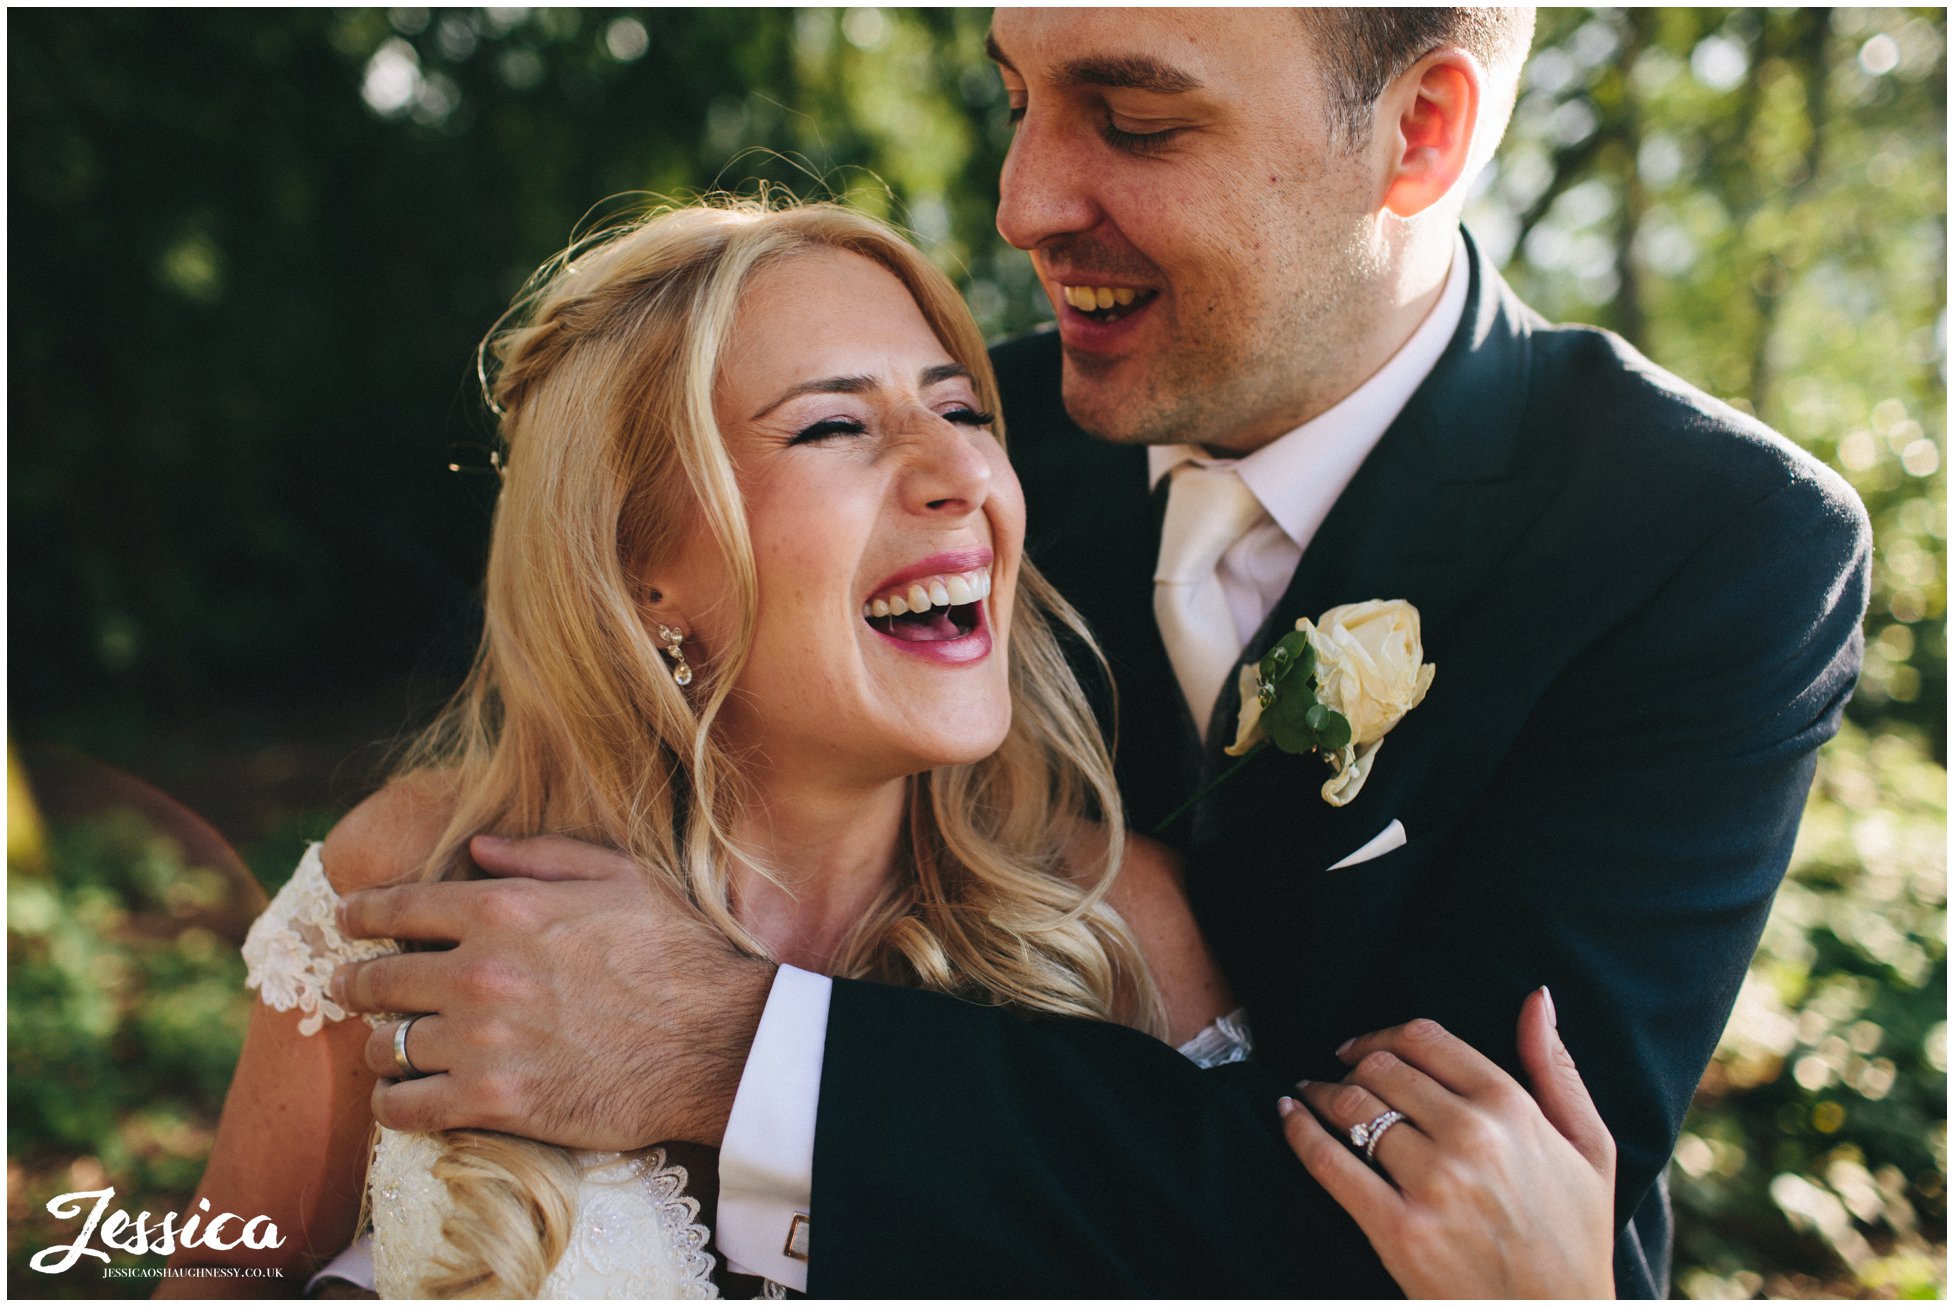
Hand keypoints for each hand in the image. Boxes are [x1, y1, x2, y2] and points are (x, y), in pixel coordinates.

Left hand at [333, 834, 774, 1149]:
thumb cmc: (677, 953)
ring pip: (385, 1047)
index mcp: (504, 909)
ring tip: (388, 1049)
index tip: (347, 922)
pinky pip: (404, 1108)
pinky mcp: (493, 1102)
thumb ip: (542, 855)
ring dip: (380, 1047)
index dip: (360, 915)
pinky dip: (393, 1104)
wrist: (717, 1042)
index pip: (396, 908)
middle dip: (356, 983)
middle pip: (376, 980)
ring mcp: (481, 1040)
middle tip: (351, 989)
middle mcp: (479, 971)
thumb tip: (477, 847)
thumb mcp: (620, 876)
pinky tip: (402, 1098)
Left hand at [1280, 989, 1615, 1298]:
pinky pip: (1331, 1163)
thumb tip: (1538, 997)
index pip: (1425, 1039)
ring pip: (1354, 1109)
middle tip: (1334, 1074)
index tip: (1362, 1047)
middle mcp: (1471, 1137)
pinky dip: (1299, 1132)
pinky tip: (1288, 1117)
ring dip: (1319, 1093)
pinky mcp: (1399, 1230)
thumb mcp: (1590, 1147)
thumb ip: (1556, 1067)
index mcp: (1513, 1108)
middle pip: (1382, 1069)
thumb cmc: (1575, 1236)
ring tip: (1306, 1095)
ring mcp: (1433, 1184)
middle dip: (1350, 1065)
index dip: (1383, 1035)